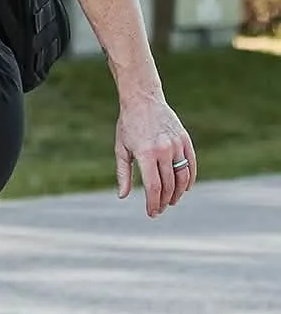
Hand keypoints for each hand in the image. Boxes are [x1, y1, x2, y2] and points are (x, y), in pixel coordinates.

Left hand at [114, 96, 196, 217]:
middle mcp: (163, 150)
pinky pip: (191, 165)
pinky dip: (189, 179)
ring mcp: (177, 145)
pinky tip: (184, 188)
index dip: (153, 202)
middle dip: (164, 200)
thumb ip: (123, 173)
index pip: (153, 186)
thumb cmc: (128, 125)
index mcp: (146, 153)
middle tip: (159, 209)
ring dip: (178, 193)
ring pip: (182, 177)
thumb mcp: (121, 149)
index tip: (152, 213)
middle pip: (168, 184)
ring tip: (170, 201)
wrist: (143, 100)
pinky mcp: (185, 140)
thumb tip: (122, 196)